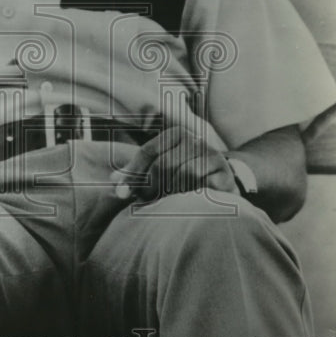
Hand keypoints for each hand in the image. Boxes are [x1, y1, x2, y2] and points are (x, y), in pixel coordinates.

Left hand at [108, 125, 238, 202]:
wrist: (222, 181)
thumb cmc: (183, 175)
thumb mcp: (159, 169)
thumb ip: (136, 173)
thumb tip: (111, 179)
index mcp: (176, 134)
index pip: (148, 152)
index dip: (133, 174)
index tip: (122, 193)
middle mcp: (195, 139)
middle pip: (163, 165)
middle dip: (150, 187)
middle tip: (146, 202)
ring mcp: (211, 154)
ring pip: (182, 176)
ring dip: (170, 194)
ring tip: (165, 202)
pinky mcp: (223, 173)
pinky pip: (200, 187)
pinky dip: (189, 198)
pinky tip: (185, 203)